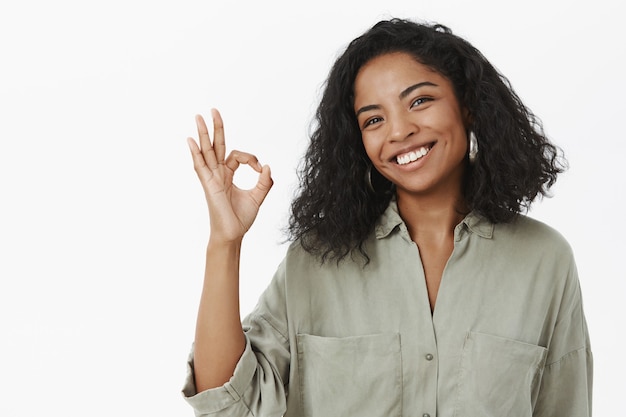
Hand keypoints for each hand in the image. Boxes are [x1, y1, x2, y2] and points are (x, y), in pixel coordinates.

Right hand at [187, 109, 272, 242]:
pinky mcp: (208, 185)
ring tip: (199, 117)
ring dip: (203, 134)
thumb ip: (264, 182)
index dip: (252, 159)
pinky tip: (191, 141)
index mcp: (228, 175)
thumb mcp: (257, 197)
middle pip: (216, 146)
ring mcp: (211, 178)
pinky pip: (200, 166)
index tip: (260, 169)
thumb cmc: (241, 219)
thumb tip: (268, 167)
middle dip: (216, 128)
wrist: (233, 235)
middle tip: (213, 110)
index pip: (237, 156)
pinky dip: (195, 153)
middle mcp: (218, 174)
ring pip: (206, 151)